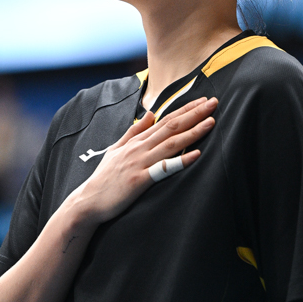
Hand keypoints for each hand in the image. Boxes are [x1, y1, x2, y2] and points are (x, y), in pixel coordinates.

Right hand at [72, 96, 217, 223]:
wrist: (88, 200)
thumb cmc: (104, 177)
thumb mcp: (116, 148)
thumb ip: (134, 130)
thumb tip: (150, 113)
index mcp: (136, 141)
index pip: (165, 120)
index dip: (185, 109)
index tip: (202, 100)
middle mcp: (139, 148)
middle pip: (171, 127)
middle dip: (194, 114)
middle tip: (213, 103)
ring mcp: (140, 163)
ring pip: (170, 143)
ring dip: (192, 132)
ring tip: (210, 122)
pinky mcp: (139, 180)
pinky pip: (163, 169)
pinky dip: (180, 160)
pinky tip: (195, 154)